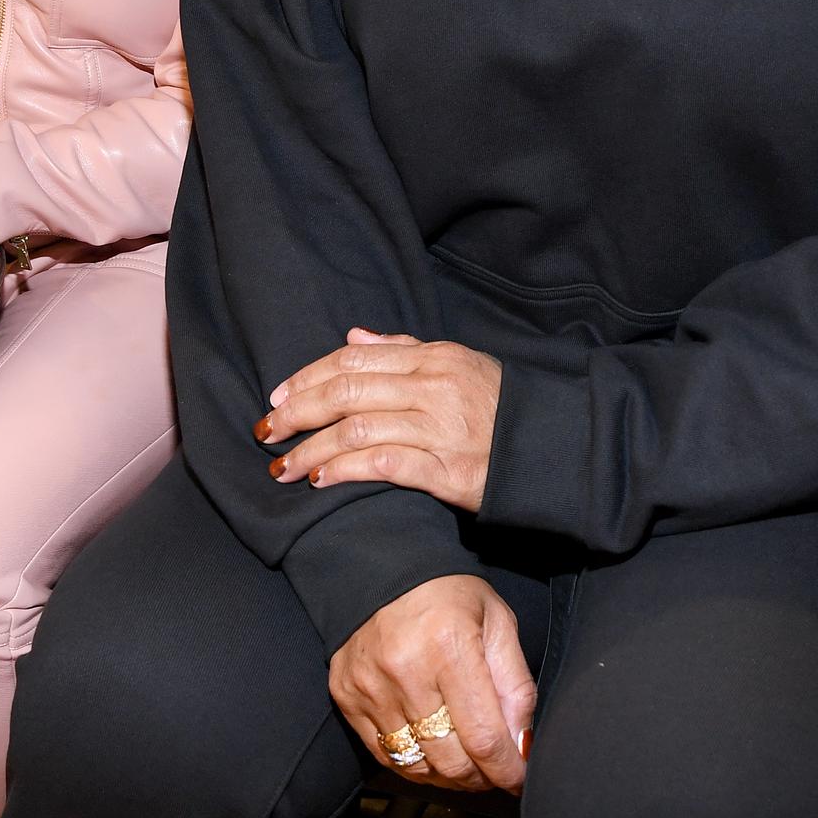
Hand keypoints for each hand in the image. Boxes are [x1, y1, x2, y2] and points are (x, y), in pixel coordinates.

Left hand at [258, 326, 501, 510]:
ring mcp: (440, 430)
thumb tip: (352, 337)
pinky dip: (345, 471)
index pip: (354, 361)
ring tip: (283, 465)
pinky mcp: (447, 471)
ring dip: (311, 450)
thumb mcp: (457, 364)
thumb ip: (403, 351)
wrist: (551, 448)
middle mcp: (432, 389)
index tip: (277, 396)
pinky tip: (321, 480)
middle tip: (266, 431)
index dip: (308, 378)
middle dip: (297, 413)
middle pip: (346, 394)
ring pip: (356, 431)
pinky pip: (383, 465)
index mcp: (432, 359)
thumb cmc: (500, 406)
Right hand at [330, 575, 535, 794]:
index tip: (518, 778)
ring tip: (465, 762)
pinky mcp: (346, 696)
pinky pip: (384, 753)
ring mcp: (369, 686)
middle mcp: (405, 670)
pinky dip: (413, 762)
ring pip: (417, 764)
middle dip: (480, 777)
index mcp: (450, 646)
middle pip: (450, 760)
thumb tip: (522, 746)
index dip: (507, 770)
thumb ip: (516, 686)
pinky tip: (432, 751)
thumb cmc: (447, 594)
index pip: (483, 737)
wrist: (381, 568)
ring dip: (448, 775)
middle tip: (494, 769)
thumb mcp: (498, 623)